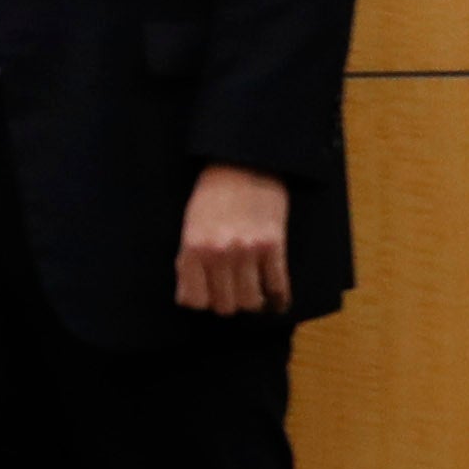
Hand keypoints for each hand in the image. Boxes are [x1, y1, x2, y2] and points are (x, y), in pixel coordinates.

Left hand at [175, 164, 291, 314]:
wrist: (243, 163)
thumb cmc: (213, 194)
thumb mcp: (190, 226)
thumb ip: (190, 260)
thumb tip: (193, 297)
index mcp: (193, 248)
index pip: (194, 301)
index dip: (201, 301)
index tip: (208, 296)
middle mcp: (219, 253)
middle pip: (224, 306)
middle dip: (228, 303)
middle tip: (233, 293)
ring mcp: (248, 250)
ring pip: (251, 302)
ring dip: (252, 302)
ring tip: (253, 294)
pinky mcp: (274, 245)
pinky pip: (278, 287)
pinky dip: (278, 298)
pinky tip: (276, 299)